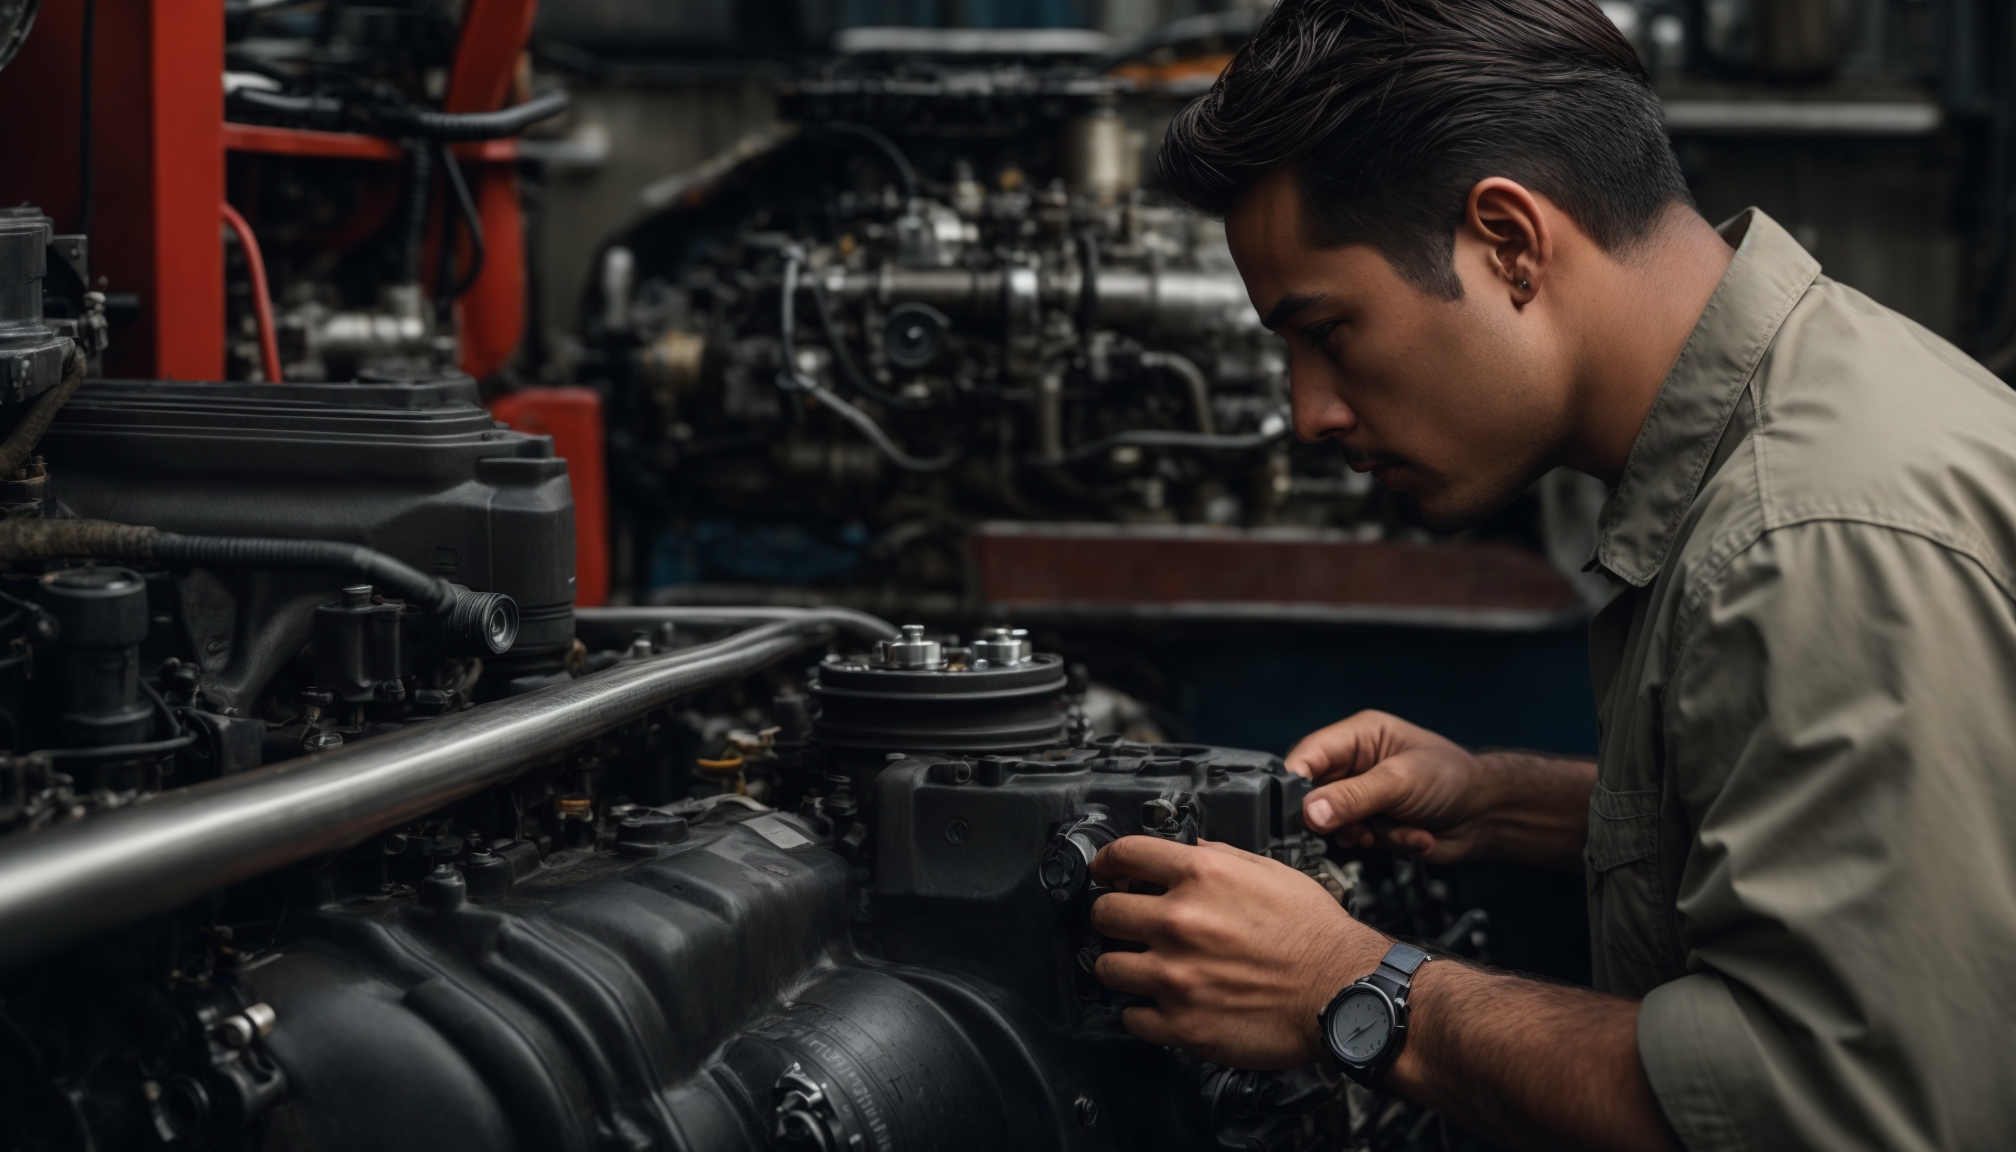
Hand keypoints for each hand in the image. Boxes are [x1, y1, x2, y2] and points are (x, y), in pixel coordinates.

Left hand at [1089, 835, 1387, 1069]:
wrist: (1344, 992)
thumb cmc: (1316, 935)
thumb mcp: (1270, 872)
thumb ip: (1220, 859)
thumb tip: (1190, 852)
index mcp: (1201, 877)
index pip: (1123, 855)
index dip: (1107, 862)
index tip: (1105, 872)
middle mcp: (1180, 922)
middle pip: (1104, 912)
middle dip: (1113, 916)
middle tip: (1126, 924)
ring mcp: (1176, 976)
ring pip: (1106, 966)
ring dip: (1121, 965)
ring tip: (1142, 967)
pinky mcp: (1181, 1024)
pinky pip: (1130, 1017)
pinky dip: (1141, 1012)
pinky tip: (1160, 1003)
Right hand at [1284, 710, 1500, 861]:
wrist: (1489, 815)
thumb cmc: (1454, 779)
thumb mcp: (1401, 782)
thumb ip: (1353, 797)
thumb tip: (1310, 812)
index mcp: (1357, 736)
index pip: (1307, 756)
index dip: (1297, 783)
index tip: (1299, 812)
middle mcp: (1354, 764)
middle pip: (1314, 794)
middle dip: (1338, 816)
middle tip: (1358, 827)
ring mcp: (1362, 796)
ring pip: (1335, 824)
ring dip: (1367, 834)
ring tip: (1395, 829)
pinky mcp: (1372, 824)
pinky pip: (1359, 840)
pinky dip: (1386, 843)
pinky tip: (1413, 836)